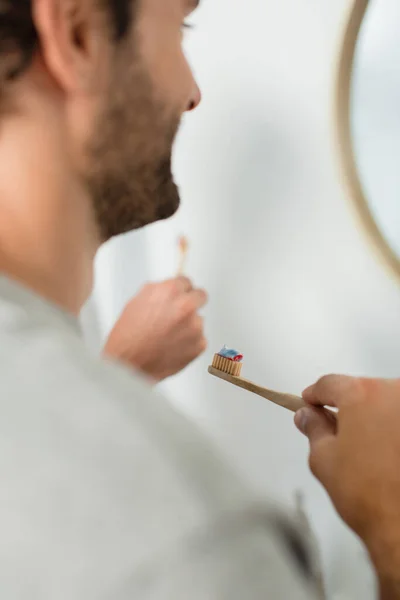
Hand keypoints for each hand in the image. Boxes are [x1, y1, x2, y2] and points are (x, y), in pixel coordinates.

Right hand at [103, 277, 207, 381]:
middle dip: (191, 302)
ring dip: (188, 325)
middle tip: (180, 313)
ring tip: (168, 336)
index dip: (180, 290)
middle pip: (200, 296)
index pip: (186, 281)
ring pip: (198, 320)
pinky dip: (189, 342)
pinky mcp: (200, 344)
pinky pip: (199, 339)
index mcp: (170, 291)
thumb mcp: (137, 302)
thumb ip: (158, 292)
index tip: (179, 295)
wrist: (130, 365)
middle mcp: (186, 306)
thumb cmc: (128, 337)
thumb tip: (168, 289)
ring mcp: (195, 326)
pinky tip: (172, 347)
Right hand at [294, 375, 399, 598]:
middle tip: (336, 433)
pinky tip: (388, 454)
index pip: (330, 384)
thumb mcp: (323, 458)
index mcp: (361, 394)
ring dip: (373, 419)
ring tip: (366, 451)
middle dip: (347, 409)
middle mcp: (393, 394)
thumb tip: (309, 417)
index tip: (310, 403)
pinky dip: (393, 431)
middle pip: (361, 391)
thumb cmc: (369, 496)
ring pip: (386, 404)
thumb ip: (314, 429)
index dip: (315, 395)